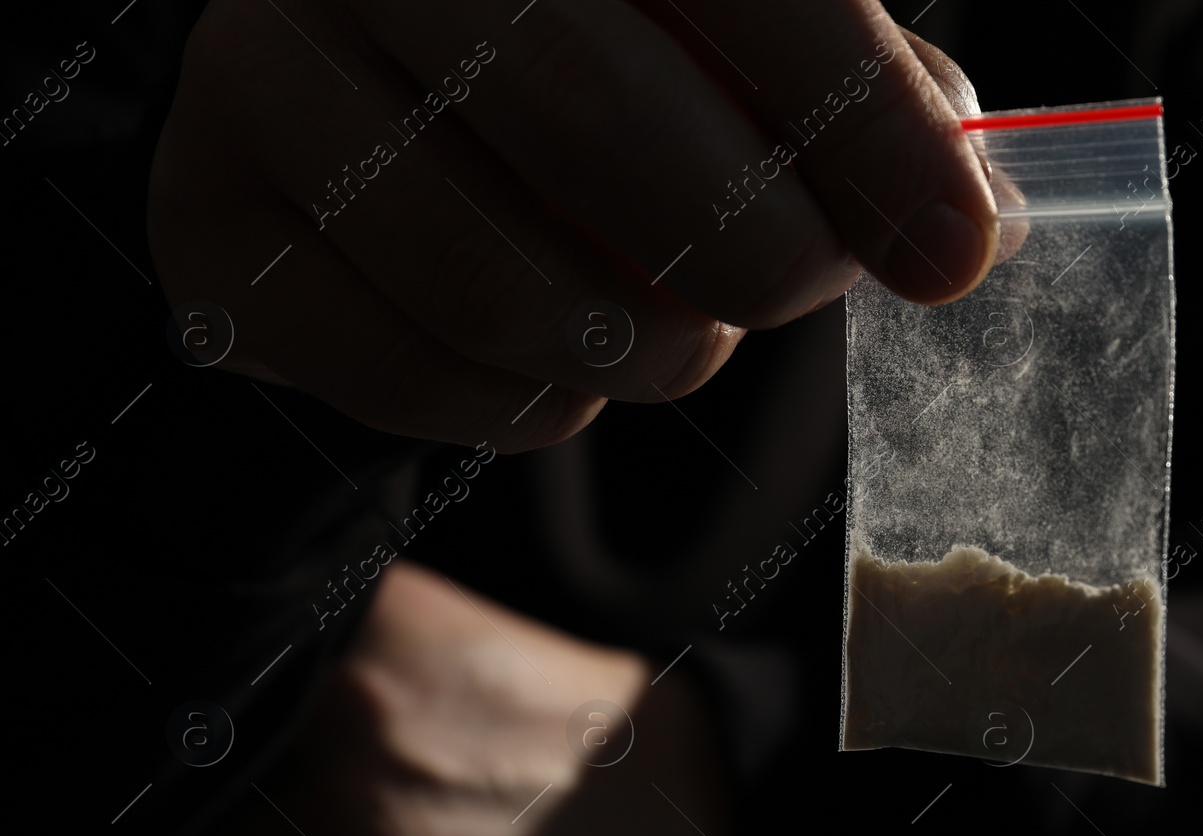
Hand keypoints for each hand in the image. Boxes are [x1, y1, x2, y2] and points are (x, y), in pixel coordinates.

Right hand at [150, 0, 998, 450]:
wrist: (353, 94)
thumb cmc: (578, 59)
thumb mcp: (719, 39)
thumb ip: (849, 96)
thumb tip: (971, 219)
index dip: (865, 124)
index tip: (954, 251)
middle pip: (610, 128)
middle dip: (758, 260)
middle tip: (792, 294)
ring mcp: (258, 75)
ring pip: (506, 287)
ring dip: (645, 356)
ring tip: (674, 337)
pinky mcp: (209, 224)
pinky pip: (415, 378)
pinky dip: (528, 406)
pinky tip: (557, 365)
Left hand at [211, 560, 731, 835]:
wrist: (681, 799)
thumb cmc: (575, 714)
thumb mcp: (460, 632)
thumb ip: (356, 641)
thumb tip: (260, 677)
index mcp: (384, 626)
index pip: (240, 668)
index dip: (238, 701)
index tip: (253, 720)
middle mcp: (361, 714)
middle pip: (224, 762)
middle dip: (243, 778)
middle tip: (279, 786)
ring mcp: (368, 820)